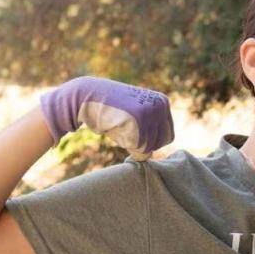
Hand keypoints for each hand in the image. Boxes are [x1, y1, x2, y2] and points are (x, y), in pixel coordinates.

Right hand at [41, 76, 173, 159]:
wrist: (86, 96)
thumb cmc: (111, 112)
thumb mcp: (135, 120)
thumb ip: (149, 134)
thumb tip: (150, 157)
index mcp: (163, 103)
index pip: (168, 136)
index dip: (151, 143)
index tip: (136, 136)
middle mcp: (160, 105)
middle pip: (160, 143)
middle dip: (144, 145)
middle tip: (126, 133)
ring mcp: (150, 111)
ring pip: (149, 146)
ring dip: (131, 144)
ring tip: (119, 127)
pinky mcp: (138, 118)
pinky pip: (138, 145)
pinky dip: (125, 143)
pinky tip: (115, 127)